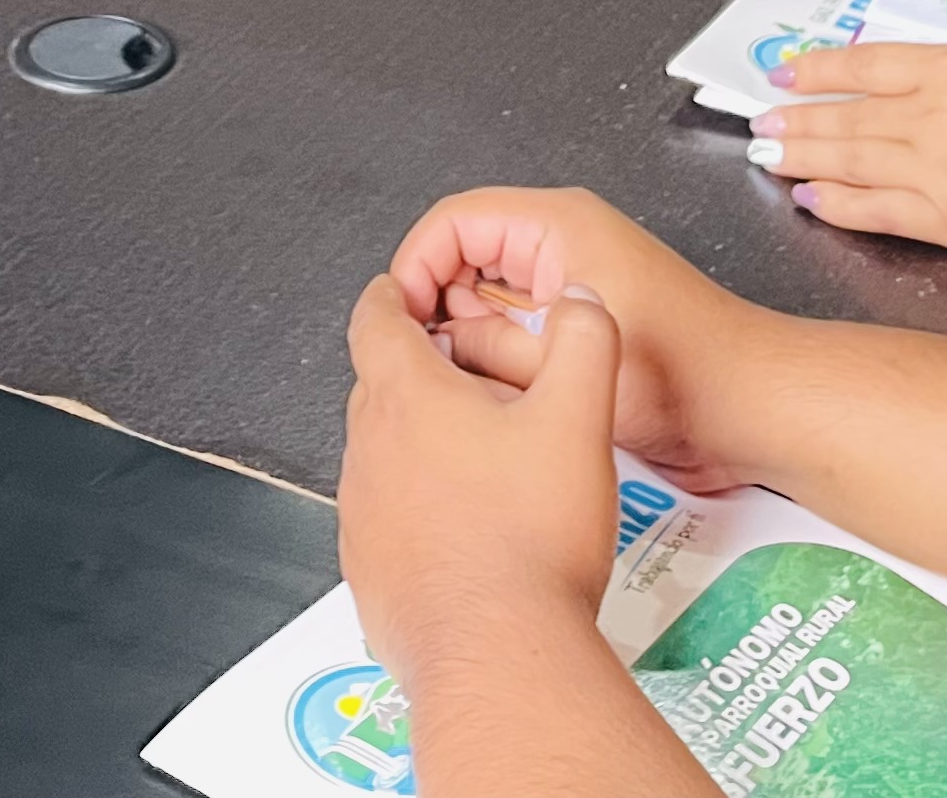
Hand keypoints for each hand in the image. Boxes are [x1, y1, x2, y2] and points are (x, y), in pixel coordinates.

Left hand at [338, 271, 630, 695]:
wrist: (498, 654)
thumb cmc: (532, 537)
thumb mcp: (579, 419)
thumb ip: (585, 344)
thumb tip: (582, 302)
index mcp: (407, 397)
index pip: (375, 320)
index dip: (391, 297)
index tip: (403, 292)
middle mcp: (369, 450)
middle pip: (379, 387)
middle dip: (418, 375)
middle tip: (473, 383)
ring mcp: (361, 517)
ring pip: (382, 456)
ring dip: (419, 448)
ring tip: (481, 466)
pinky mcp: (369, 573)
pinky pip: (386, 522)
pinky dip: (417, 513)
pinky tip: (467, 535)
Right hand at [386, 186, 770, 494]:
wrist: (753, 407)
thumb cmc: (687, 373)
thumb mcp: (566, 360)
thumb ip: (485, 346)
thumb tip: (430, 343)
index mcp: (559, 224)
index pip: (454, 222)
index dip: (417, 267)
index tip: (402, 321)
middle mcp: (564, 243)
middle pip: (467, 258)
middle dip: (445, 309)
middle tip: (437, 364)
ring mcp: (574, 282)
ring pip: (490, 300)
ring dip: (476, 340)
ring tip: (476, 385)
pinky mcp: (584, 321)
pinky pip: (520, 328)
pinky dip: (504, 357)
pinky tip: (507, 395)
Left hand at [756, 42, 946, 275]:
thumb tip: (917, 78)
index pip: (867, 65)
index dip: (820, 70)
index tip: (789, 73)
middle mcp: (936, 114)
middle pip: (848, 116)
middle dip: (798, 119)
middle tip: (761, 122)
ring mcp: (939, 170)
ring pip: (850, 162)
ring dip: (803, 158)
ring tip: (770, 155)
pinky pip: (878, 213)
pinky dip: (839, 206)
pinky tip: (812, 201)